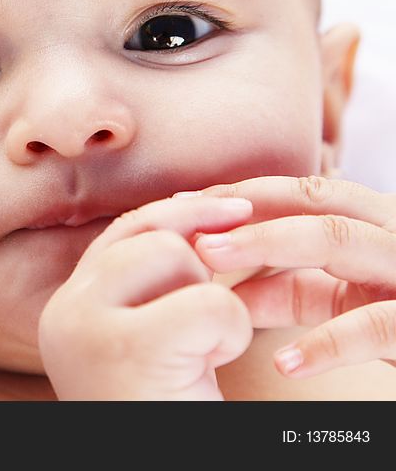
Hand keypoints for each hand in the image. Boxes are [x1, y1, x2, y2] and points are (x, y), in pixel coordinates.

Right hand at [38, 195, 254, 399]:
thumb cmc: (163, 410)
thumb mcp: (148, 341)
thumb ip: (152, 284)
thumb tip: (201, 208)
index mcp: (68, 306)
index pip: (124, 231)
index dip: (180, 214)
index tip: (231, 210)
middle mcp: (65, 310)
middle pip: (152, 234)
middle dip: (198, 268)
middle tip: (207, 326)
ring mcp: (89, 326)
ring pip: (177, 255)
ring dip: (216, 304)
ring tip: (202, 355)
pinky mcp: (130, 348)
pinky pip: (213, 303)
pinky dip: (233, 334)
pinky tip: (208, 371)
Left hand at [190, 175, 395, 378]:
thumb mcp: (342, 300)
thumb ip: (288, 289)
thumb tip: (225, 290)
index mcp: (373, 224)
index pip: (301, 193)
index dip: (241, 195)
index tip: (182, 205)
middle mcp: (394, 234)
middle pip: (316, 200)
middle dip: (247, 206)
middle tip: (186, 223)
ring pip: (342, 239)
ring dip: (269, 244)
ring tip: (211, 259)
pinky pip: (377, 325)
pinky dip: (327, 344)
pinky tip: (284, 362)